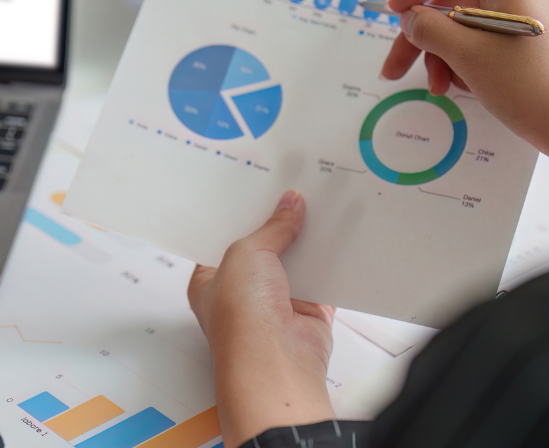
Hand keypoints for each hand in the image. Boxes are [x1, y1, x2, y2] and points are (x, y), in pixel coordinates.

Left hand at [188, 191, 334, 445]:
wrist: (276, 363)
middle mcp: (242, 291)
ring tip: (318, 200)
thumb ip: (271, 227)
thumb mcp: (247, 254)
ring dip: (305, 239)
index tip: (257, 185)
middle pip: (262, 247)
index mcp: (210, 279)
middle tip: (292, 186)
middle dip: (276, 222)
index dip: (239, 213)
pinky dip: (331, 260)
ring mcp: (275, 302)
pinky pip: (322, 278)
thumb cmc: (242, 318)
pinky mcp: (308, 311)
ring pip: (293, 261)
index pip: (223, 238)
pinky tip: (338, 231)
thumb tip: (290, 203)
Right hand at [383, 0, 548, 243]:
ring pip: (468, 25)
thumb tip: (411, 19)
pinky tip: (465, 88)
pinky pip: (488, 41)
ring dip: (444, 54)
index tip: (397, 12)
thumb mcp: (467, 54)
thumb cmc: (530, 86)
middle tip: (395, 69)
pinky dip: (468, 60)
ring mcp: (532, 17)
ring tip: (440, 87)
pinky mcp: (536, 43)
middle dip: (423, 34)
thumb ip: (429, 29)